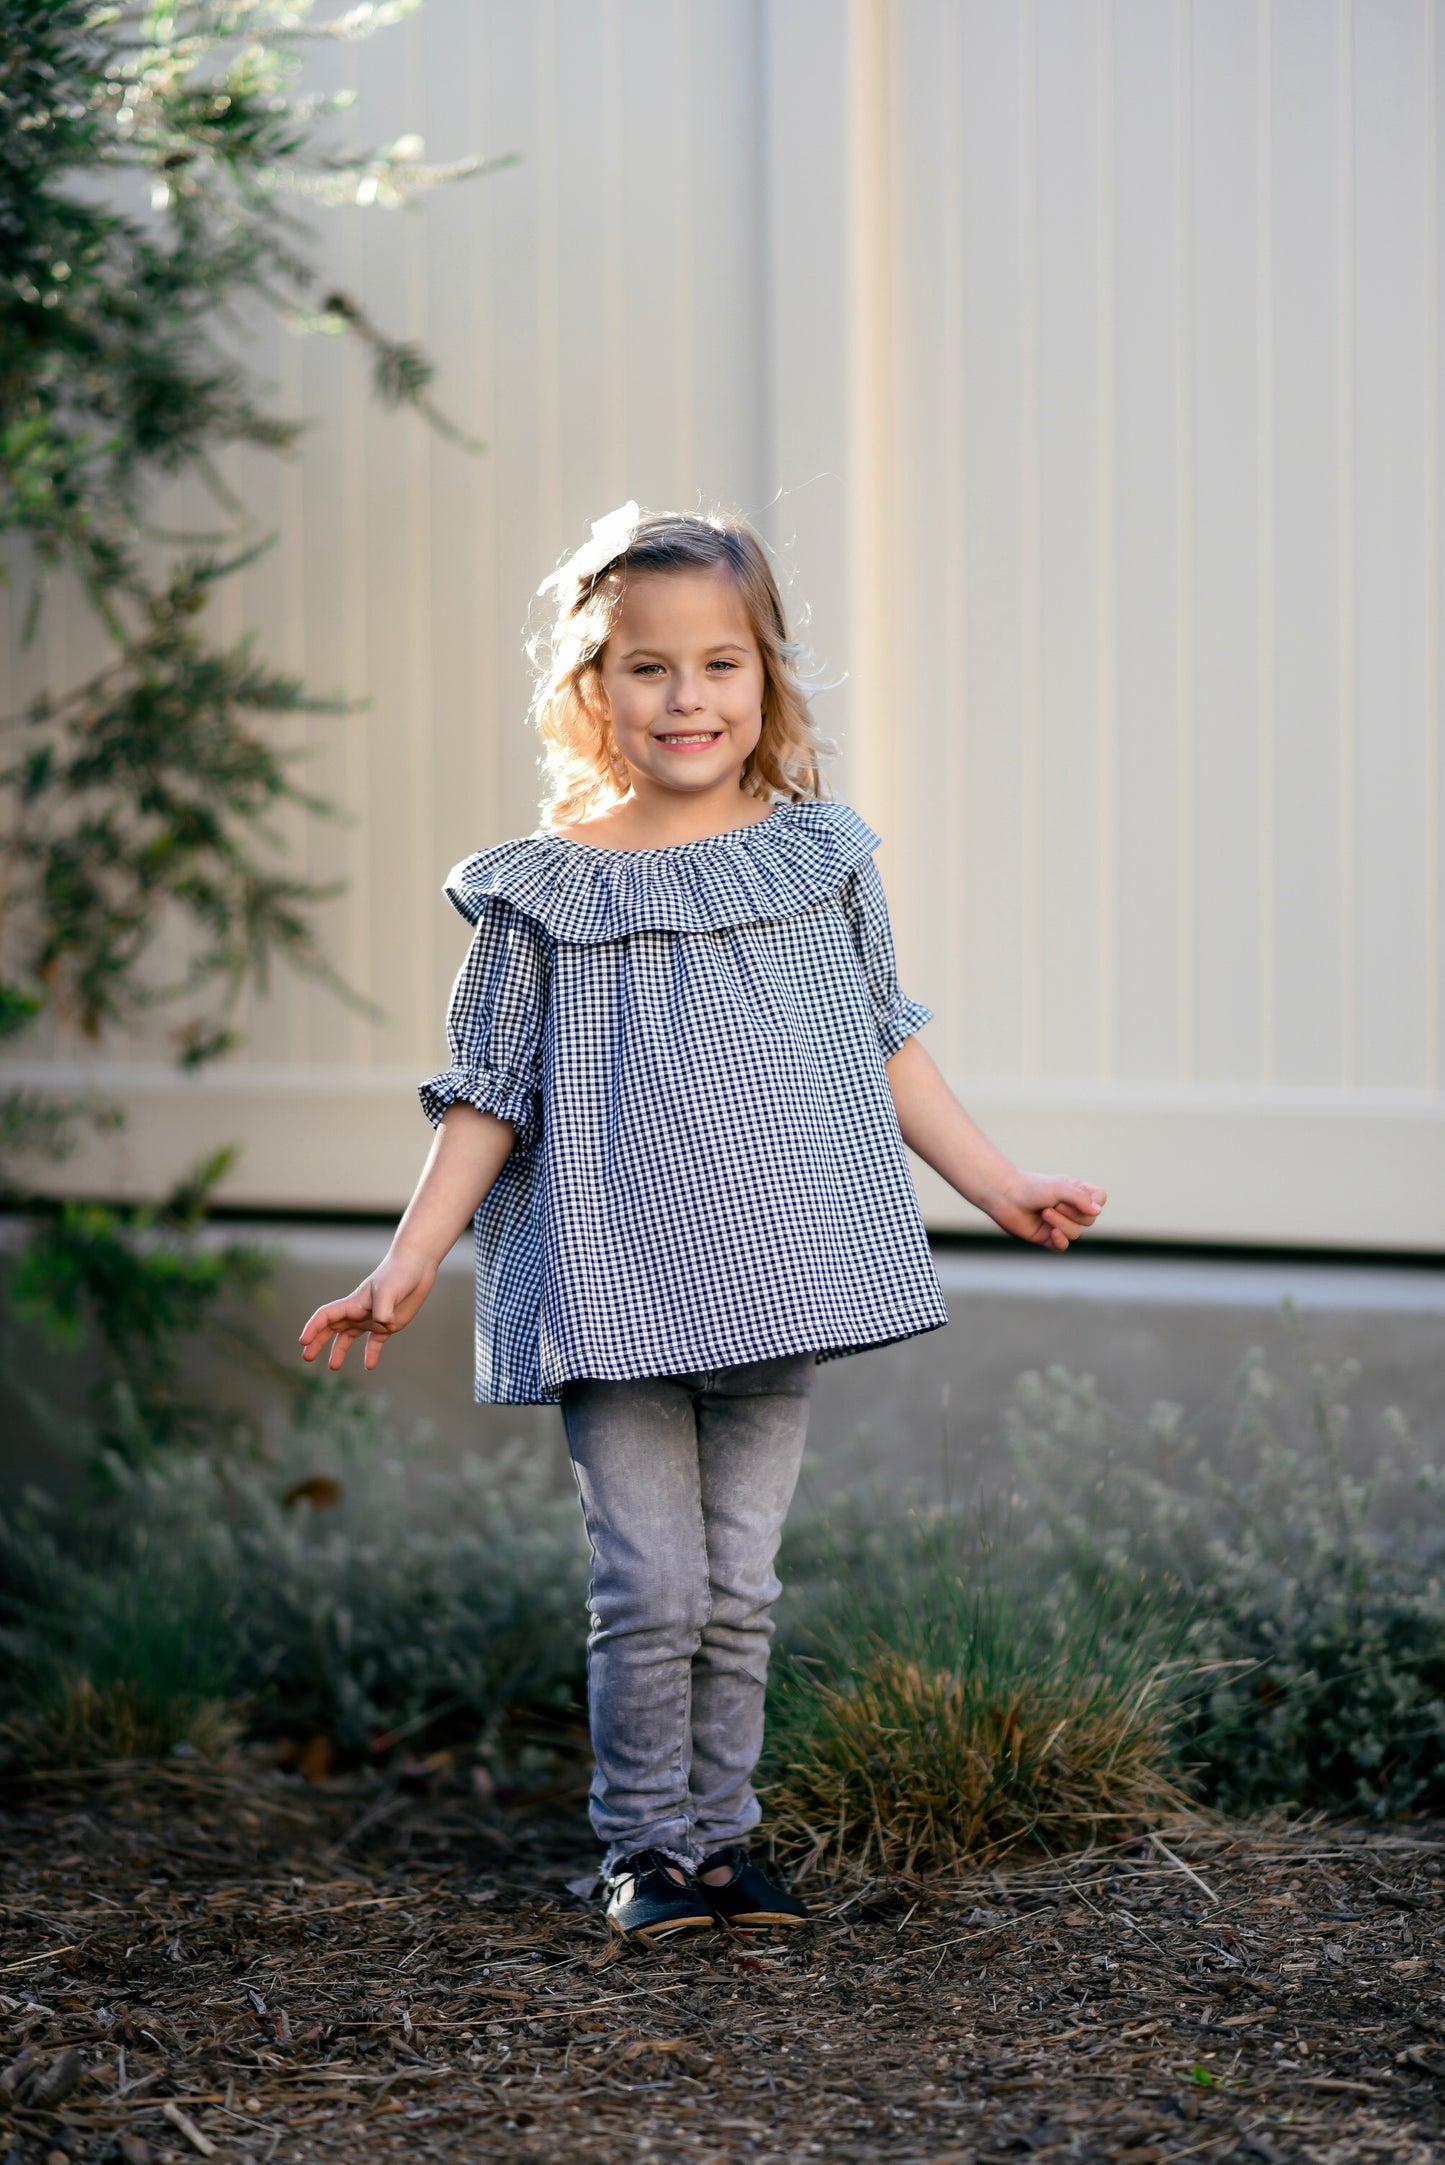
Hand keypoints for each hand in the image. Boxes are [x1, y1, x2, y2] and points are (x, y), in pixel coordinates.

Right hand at [298, 1249, 436, 1371]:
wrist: (416, 1266)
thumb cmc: (399, 1273)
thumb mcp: (389, 1290)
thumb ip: (383, 1308)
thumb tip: (383, 1325)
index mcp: (354, 1303)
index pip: (326, 1316)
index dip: (313, 1328)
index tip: (303, 1342)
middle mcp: (359, 1312)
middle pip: (331, 1328)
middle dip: (317, 1342)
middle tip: (307, 1358)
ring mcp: (372, 1319)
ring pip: (348, 1337)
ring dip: (338, 1351)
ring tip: (333, 1367)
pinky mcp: (388, 1325)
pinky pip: (375, 1343)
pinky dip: (370, 1354)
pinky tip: (369, 1366)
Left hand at [986, 1172, 1106, 1251]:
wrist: (1005, 1196)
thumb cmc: (1032, 1187)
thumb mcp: (1060, 1188)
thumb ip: (1081, 1199)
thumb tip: (1098, 1211)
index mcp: (1075, 1192)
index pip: (1099, 1200)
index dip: (1093, 1202)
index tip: (1076, 1197)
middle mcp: (1070, 1209)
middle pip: (1088, 1220)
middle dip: (1072, 1214)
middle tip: (1053, 1204)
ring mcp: (1059, 1223)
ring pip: (1075, 1234)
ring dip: (1061, 1223)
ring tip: (1044, 1213)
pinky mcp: (1046, 1237)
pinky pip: (1062, 1246)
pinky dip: (1060, 1241)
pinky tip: (1053, 1234)